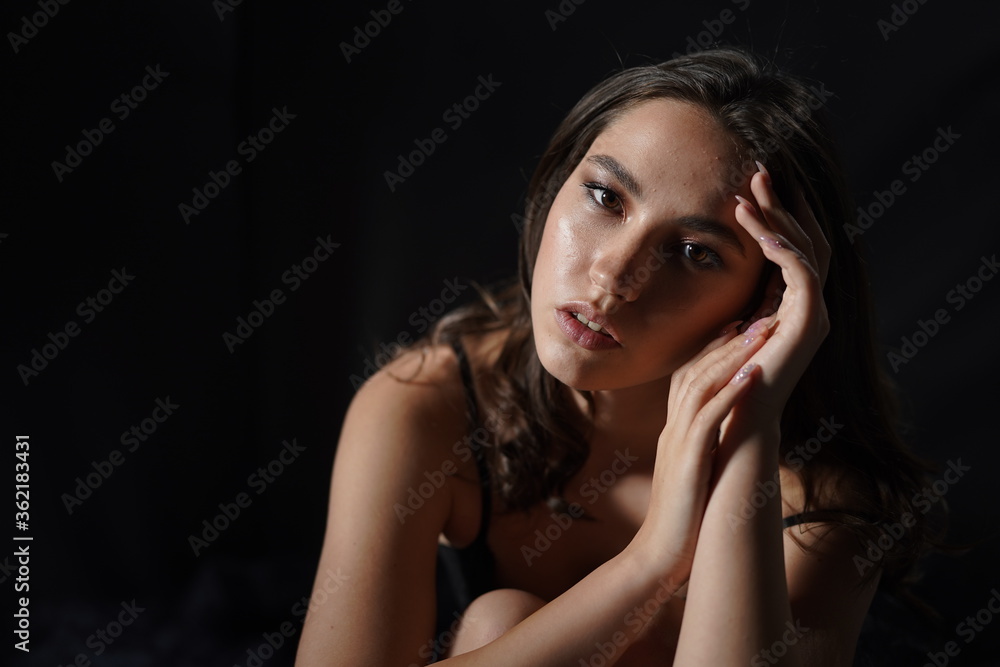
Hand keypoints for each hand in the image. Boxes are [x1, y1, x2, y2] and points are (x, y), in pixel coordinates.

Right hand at [634, 319, 766, 576]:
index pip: (688, 378)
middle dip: (728, 342)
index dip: (713, 350)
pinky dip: (731, 391)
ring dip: (732, 356)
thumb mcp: (691, 475)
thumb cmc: (680, 522)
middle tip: (759, 316)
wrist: (659, 557)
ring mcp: (678, 443)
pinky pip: (710, 417)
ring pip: (701, 385)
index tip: (740, 327)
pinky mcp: (688, 460)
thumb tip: (723, 440)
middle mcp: (673, 430)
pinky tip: (753, 374)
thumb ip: (702, 451)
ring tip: (761, 332)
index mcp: (675, 433)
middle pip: (695, 372)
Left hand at [732, 162, 831, 417]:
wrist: (729, 423)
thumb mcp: (717, 330)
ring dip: (778, 217)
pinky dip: (782, 246)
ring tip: (749, 191)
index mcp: (787, 306)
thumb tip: (710, 274)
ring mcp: (812, 315)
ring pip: (805, 249)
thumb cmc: (715, 383)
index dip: (775, 213)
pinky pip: (801, 272)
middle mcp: (806, 307)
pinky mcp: (808, 323)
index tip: (751, 184)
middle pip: (804, 240)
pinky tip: (758, 226)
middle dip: (783, 203)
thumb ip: (726, 303)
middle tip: (760, 170)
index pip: (789, 247)